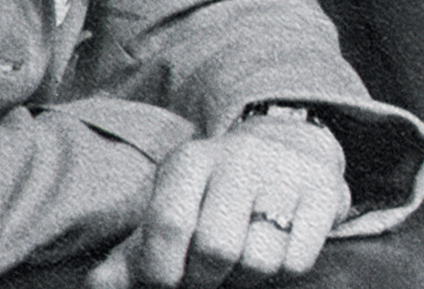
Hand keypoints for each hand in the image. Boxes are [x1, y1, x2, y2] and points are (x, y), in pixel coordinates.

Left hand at [96, 109, 349, 287]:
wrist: (288, 149)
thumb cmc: (213, 196)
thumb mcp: (172, 211)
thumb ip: (133, 254)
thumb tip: (99, 286)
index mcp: (190, 160)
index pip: (168, 224)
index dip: (162, 270)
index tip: (168, 282)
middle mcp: (239, 158)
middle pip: (216, 249)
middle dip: (207, 280)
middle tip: (209, 277)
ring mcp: (285, 171)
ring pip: (259, 260)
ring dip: (246, 278)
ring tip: (241, 264)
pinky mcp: (324, 190)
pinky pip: (297, 259)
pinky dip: (283, 270)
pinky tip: (276, 251)